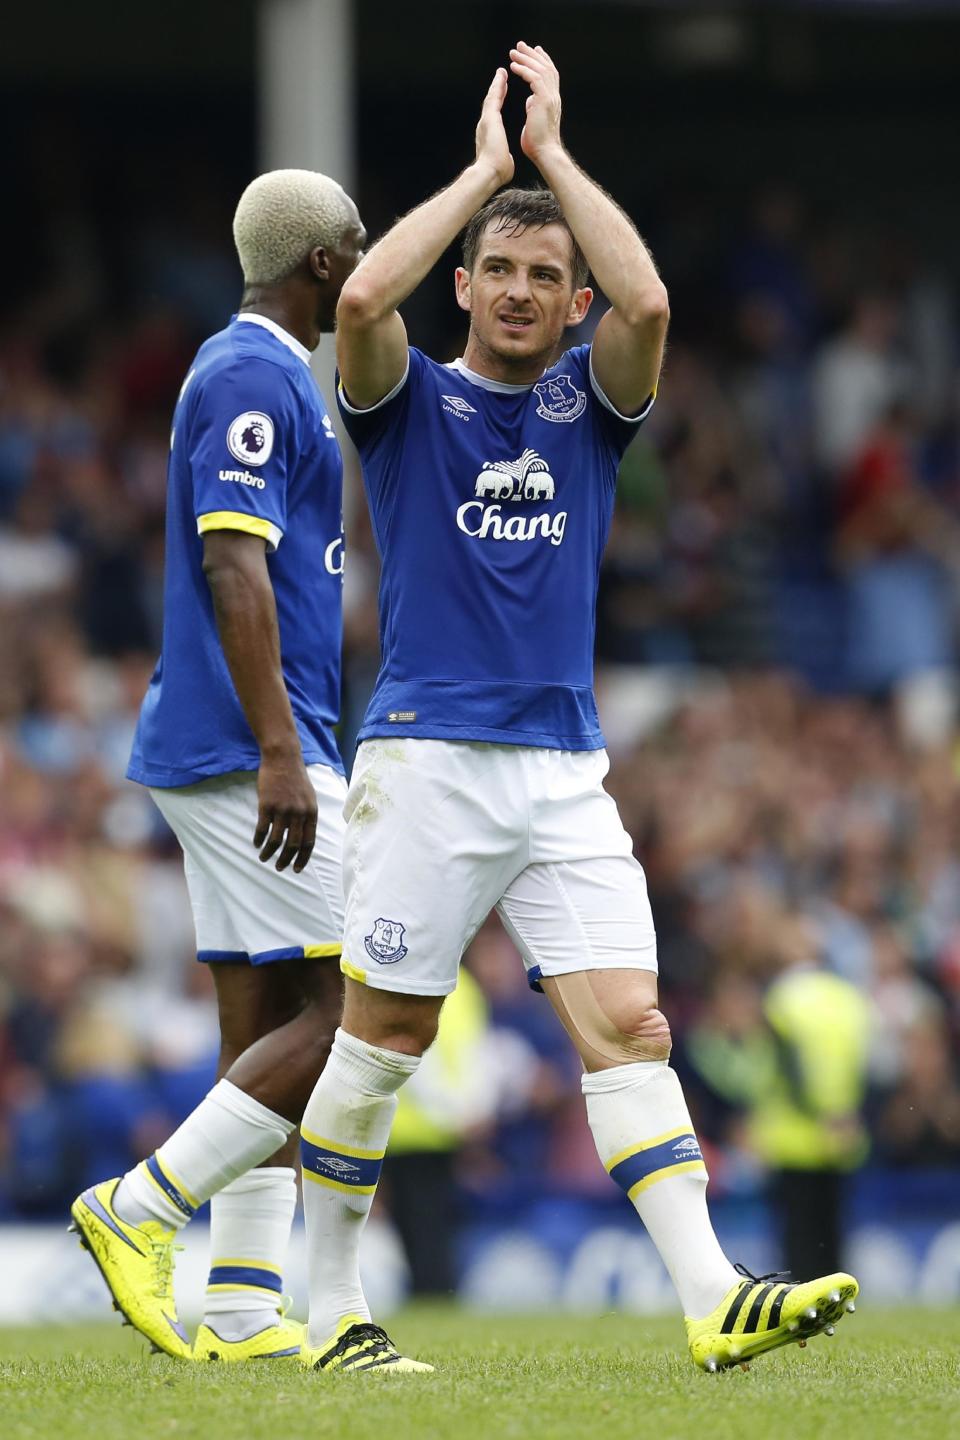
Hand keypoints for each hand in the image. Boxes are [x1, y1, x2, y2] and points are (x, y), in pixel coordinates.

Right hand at [254, 750, 317, 871]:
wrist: (283, 758)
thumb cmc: (296, 777)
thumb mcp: (309, 797)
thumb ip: (307, 815)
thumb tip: (304, 836)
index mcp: (311, 812)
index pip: (309, 842)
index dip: (303, 858)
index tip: (296, 869)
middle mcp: (299, 813)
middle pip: (293, 844)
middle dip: (286, 860)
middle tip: (279, 867)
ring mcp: (283, 809)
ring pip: (276, 840)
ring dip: (269, 852)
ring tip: (264, 858)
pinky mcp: (267, 805)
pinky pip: (262, 828)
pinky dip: (259, 839)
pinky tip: (256, 844)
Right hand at [475, 67, 513, 186]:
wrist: (489, 173)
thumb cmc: (497, 172)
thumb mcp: (502, 162)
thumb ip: (503, 157)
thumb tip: (505, 161)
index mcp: (488, 135)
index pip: (494, 114)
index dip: (498, 102)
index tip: (502, 92)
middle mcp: (484, 125)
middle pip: (491, 103)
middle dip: (496, 90)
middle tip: (501, 78)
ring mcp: (485, 120)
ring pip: (492, 97)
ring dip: (496, 84)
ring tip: (501, 72)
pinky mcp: (489, 118)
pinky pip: (494, 97)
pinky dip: (497, 85)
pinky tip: (501, 75)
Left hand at [509, 42, 563, 166]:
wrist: (544, 153)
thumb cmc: (538, 143)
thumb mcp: (535, 120)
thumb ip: (534, 106)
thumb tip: (530, 100)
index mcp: (551, 100)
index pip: (549, 74)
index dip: (542, 60)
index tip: (534, 50)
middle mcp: (553, 96)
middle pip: (546, 67)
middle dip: (533, 54)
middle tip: (520, 44)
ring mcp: (550, 97)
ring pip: (540, 69)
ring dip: (526, 59)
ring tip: (513, 52)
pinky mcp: (544, 100)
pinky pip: (534, 78)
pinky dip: (524, 70)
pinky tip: (514, 66)